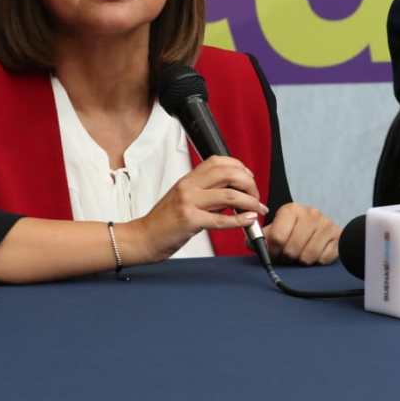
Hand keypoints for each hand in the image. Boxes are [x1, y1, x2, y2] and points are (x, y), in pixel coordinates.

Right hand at [131, 156, 267, 262]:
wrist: (141, 238)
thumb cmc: (163, 221)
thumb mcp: (183, 198)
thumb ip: (205, 193)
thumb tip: (232, 194)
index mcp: (188, 179)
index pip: (218, 161)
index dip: (239, 167)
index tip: (249, 178)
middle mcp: (189, 187)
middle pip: (228, 174)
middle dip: (249, 184)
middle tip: (255, 196)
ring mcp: (189, 203)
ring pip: (229, 195)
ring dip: (250, 201)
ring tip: (257, 209)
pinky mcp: (189, 221)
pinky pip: (221, 219)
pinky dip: (240, 221)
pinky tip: (248, 221)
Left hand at [263, 203, 340, 264]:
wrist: (318, 226)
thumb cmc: (294, 229)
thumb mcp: (276, 227)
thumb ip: (261, 236)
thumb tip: (251, 243)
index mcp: (292, 209)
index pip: (277, 237)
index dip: (272, 250)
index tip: (273, 253)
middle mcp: (311, 214)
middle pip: (292, 249)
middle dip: (287, 257)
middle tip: (286, 256)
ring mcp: (326, 224)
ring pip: (307, 256)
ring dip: (301, 260)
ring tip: (299, 254)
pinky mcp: (338, 236)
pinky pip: (323, 259)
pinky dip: (317, 261)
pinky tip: (314, 253)